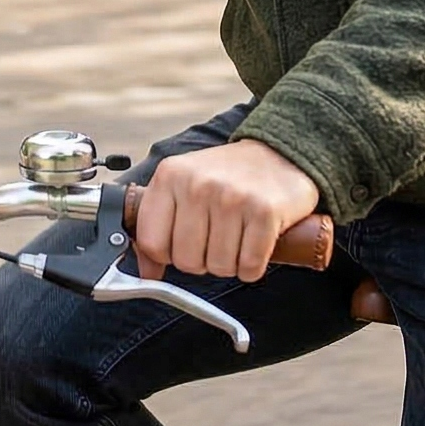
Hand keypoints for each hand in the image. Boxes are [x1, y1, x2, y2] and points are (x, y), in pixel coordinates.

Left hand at [132, 139, 320, 284]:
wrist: (277, 152)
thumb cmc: (226, 175)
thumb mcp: (182, 186)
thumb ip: (158, 225)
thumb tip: (146, 273)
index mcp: (170, 176)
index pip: (151, 242)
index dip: (167, 254)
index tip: (181, 244)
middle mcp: (198, 184)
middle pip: (186, 261)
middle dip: (202, 260)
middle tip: (215, 239)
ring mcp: (232, 198)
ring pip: (219, 267)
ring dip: (229, 263)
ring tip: (236, 236)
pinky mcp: (265, 212)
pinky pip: (249, 267)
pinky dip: (252, 266)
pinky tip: (254, 242)